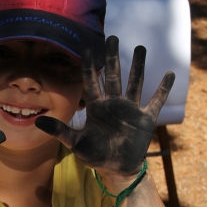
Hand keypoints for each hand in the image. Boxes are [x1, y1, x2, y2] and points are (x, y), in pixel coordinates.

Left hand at [35, 36, 174, 177]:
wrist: (116, 168)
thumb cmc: (95, 155)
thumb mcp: (76, 142)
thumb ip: (60, 130)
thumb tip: (37, 122)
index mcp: (97, 108)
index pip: (91, 83)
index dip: (89, 67)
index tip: (87, 48)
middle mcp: (114, 104)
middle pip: (113, 76)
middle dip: (113, 58)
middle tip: (113, 38)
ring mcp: (130, 109)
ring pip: (135, 83)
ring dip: (138, 67)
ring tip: (141, 48)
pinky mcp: (145, 118)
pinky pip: (155, 101)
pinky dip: (163, 89)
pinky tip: (170, 74)